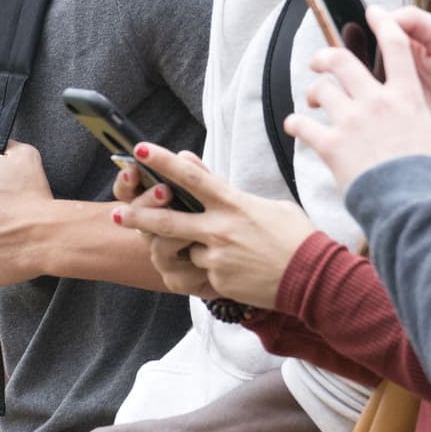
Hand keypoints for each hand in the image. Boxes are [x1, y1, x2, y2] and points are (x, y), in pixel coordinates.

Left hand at [113, 148, 317, 308]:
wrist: (313, 278)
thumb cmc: (293, 236)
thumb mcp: (264, 204)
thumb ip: (223, 186)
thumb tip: (191, 162)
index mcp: (233, 204)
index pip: (191, 177)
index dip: (163, 161)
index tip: (140, 149)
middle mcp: (220, 230)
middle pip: (167, 221)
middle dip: (137, 217)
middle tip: (116, 214)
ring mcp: (217, 258)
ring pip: (182, 251)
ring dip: (185, 249)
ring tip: (192, 247)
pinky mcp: (218, 282)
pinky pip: (199, 273)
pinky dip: (206, 268)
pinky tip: (231, 270)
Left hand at [286, 8, 430, 190]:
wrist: (412, 207)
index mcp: (406, 97)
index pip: (395, 46)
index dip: (383, 23)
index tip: (373, 13)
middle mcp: (375, 102)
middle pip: (343, 62)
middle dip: (327, 56)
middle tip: (320, 61)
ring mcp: (351, 122)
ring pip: (321, 90)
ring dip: (313, 93)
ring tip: (311, 100)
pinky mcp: (331, 145)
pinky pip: (304, 125)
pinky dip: (296, 123)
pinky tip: (295, 125)